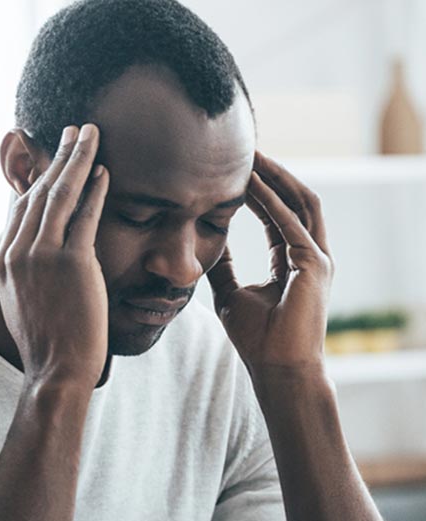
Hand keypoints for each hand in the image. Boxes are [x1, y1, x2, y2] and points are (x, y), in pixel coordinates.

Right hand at [0, 124, 109, 390]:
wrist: (56, 370)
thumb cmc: (45, 342)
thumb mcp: (20, 303)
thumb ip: (22, 273)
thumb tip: (30, 258)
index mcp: (5, 261)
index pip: (22, 207)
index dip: (38, 178)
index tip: (52, 159)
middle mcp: (18, 252)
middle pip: (39, 192)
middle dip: (58, 157)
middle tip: (73, 131)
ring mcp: (42, 256)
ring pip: (60, 196)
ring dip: (76, 160)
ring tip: (90, 135)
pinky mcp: (71, 263)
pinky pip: (84, 216)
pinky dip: (95, 190)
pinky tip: (104, 171)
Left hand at [207, 151, 333, 382]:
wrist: (276, 370)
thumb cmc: (258, 338)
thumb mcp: (230, 292)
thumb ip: (222, 266)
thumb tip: (203, 243)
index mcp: (293, 259)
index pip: (279, 212)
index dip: (259, 189)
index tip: (235, 169)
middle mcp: (311, 253)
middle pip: (295, 198)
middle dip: (272, 172)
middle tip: (246, 149)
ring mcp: (316, 258)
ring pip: (300, 202)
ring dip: (275, 177)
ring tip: (251, 156)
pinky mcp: (314, 265)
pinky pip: (290, 222)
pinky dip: (270, 201)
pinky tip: (249, 184)